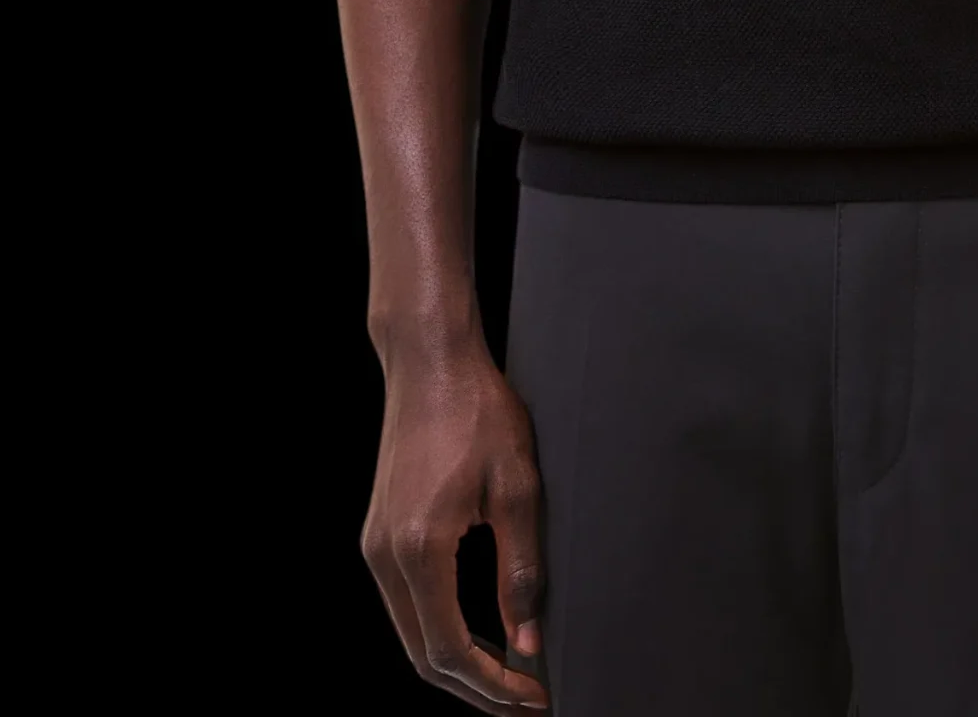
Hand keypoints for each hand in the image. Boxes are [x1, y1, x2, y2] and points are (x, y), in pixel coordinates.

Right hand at [362, 340, 550, 708]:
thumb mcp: (517, 488)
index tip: (535, 697)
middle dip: (476, 689)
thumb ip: (522, 572)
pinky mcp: (378, 534)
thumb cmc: (478, 412)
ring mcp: (375, 546)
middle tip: (526, 700)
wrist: (430, 360)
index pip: (450, 653)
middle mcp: (385, 556)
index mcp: (419, 549)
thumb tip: (528, 644)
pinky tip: (478, 634)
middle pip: (423, 657)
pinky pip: (405, 605)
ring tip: (509, 674)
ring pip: (411, 635)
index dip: (493, 686)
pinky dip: (440, 631)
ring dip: (457, 664)